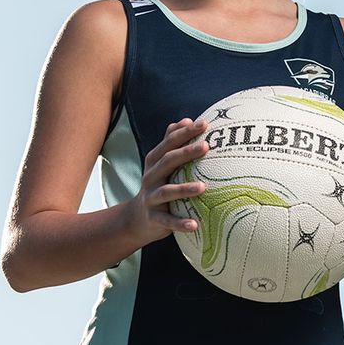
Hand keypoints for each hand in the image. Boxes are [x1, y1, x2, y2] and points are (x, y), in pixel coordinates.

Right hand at [128, 117, 208, 244]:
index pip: (169, 142)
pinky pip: (167, 221)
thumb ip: (171, 142)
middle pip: (167, 161)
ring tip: (203, 187)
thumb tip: (187, 119)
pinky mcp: (153, 218)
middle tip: (206, 146)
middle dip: (186, 153)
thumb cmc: (158, 185)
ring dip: (184, 189)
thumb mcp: (161, 163)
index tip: (205, 124)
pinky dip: (180, 223)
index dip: (185, 132)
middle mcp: (150, 176)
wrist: (137, 217)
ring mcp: (151, 197)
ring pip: (166, 191)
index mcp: (155, 161)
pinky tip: (194, 225)